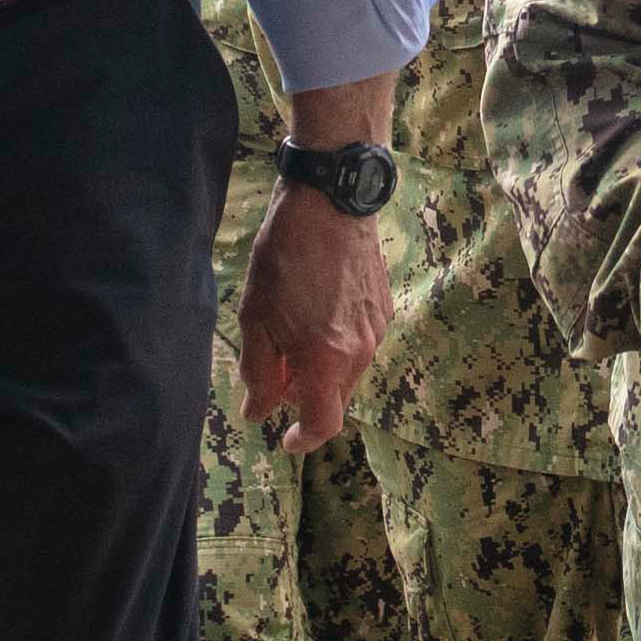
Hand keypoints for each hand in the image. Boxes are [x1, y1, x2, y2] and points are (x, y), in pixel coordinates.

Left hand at [240, 182, 392, 451]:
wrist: (331, 201)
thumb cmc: (285, 255)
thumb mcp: (256, 316)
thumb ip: (259, 372)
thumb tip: (257, 411)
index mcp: (327, 359)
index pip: (324, 423)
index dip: (304, 440)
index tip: (285, 438)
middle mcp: (361, 351)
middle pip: (335, 397)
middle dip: (304, 395)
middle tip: (273, 373)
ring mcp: (378, 328)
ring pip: (347, 370)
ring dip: (320, 368)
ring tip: (290, 333)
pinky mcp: (384, 306)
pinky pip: (359, 342)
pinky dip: (336, 344)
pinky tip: (314, 310)